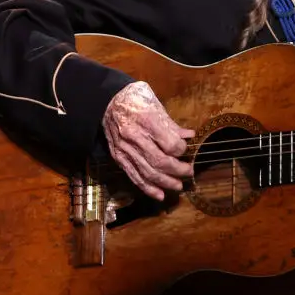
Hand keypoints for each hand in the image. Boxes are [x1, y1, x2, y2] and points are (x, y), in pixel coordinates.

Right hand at [102, 81, 194, 200]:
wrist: (106, 102)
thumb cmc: (135, 99)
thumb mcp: (155, 105)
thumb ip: (171, 124)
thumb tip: (189, 136)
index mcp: (145, 120)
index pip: (169, 144)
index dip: (181, 149)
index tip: (186, 149)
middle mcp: (134, 137)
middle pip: (159, 161)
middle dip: (177, 170)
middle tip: (189, 172)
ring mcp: (124, 150)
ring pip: (147, 172)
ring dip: (165, 182)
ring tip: (178, 186)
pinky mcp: (118, 158)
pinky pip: (134, 176)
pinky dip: (148, 188)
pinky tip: (160, 195)